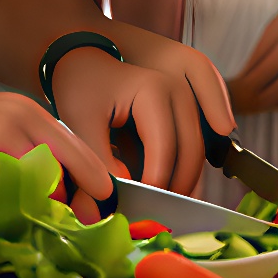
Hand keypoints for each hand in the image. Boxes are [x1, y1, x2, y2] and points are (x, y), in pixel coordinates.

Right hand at [0, 87, 116, 221]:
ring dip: (26, 215)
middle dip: (63, 206)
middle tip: (60, 226)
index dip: (94, 185)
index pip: (78, 154)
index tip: (101, 209)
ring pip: (24, 194)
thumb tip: (71, 196)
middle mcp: (11, 124)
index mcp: (27, 114)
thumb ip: (33, 150)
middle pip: (57, 178)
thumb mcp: (0, 123)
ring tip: (16, 222)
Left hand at [50, 41, 213, 197]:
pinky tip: (170, 192)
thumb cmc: (80, 88)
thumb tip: (118, 192)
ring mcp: (185, 102)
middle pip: (192, 148)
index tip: (141, 205)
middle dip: (181, 184)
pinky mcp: (183, 113)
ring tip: (168, 208)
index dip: (157, 178)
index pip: (166, 144)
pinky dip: (184, 171)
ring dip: (188, 181)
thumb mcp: (79, 121)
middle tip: (160, 213)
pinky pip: (192, 146)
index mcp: (155, 90)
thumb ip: (97, 158)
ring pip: (198, 149)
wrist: (84, 63)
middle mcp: (179, 93)